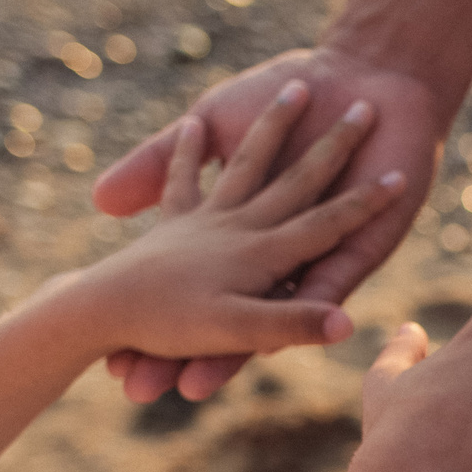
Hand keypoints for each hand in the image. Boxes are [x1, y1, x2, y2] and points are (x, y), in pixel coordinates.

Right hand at [92, 44, 443, 402]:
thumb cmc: (288, 101)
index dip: (152, 321)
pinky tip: (260, 356)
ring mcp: (315, 258)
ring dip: (227, 352)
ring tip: (190, 389)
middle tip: (133, 392)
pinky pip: (327, 284)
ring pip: (262, 314)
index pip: (189, 288)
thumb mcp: (212, 127)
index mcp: (238, 230)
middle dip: (174, 350)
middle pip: (216, 313)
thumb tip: (102, 202)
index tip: (109, 360)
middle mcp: (272, 254)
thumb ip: (163, 160)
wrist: (369, 78)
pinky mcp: (361, 249)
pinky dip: (303, 315)